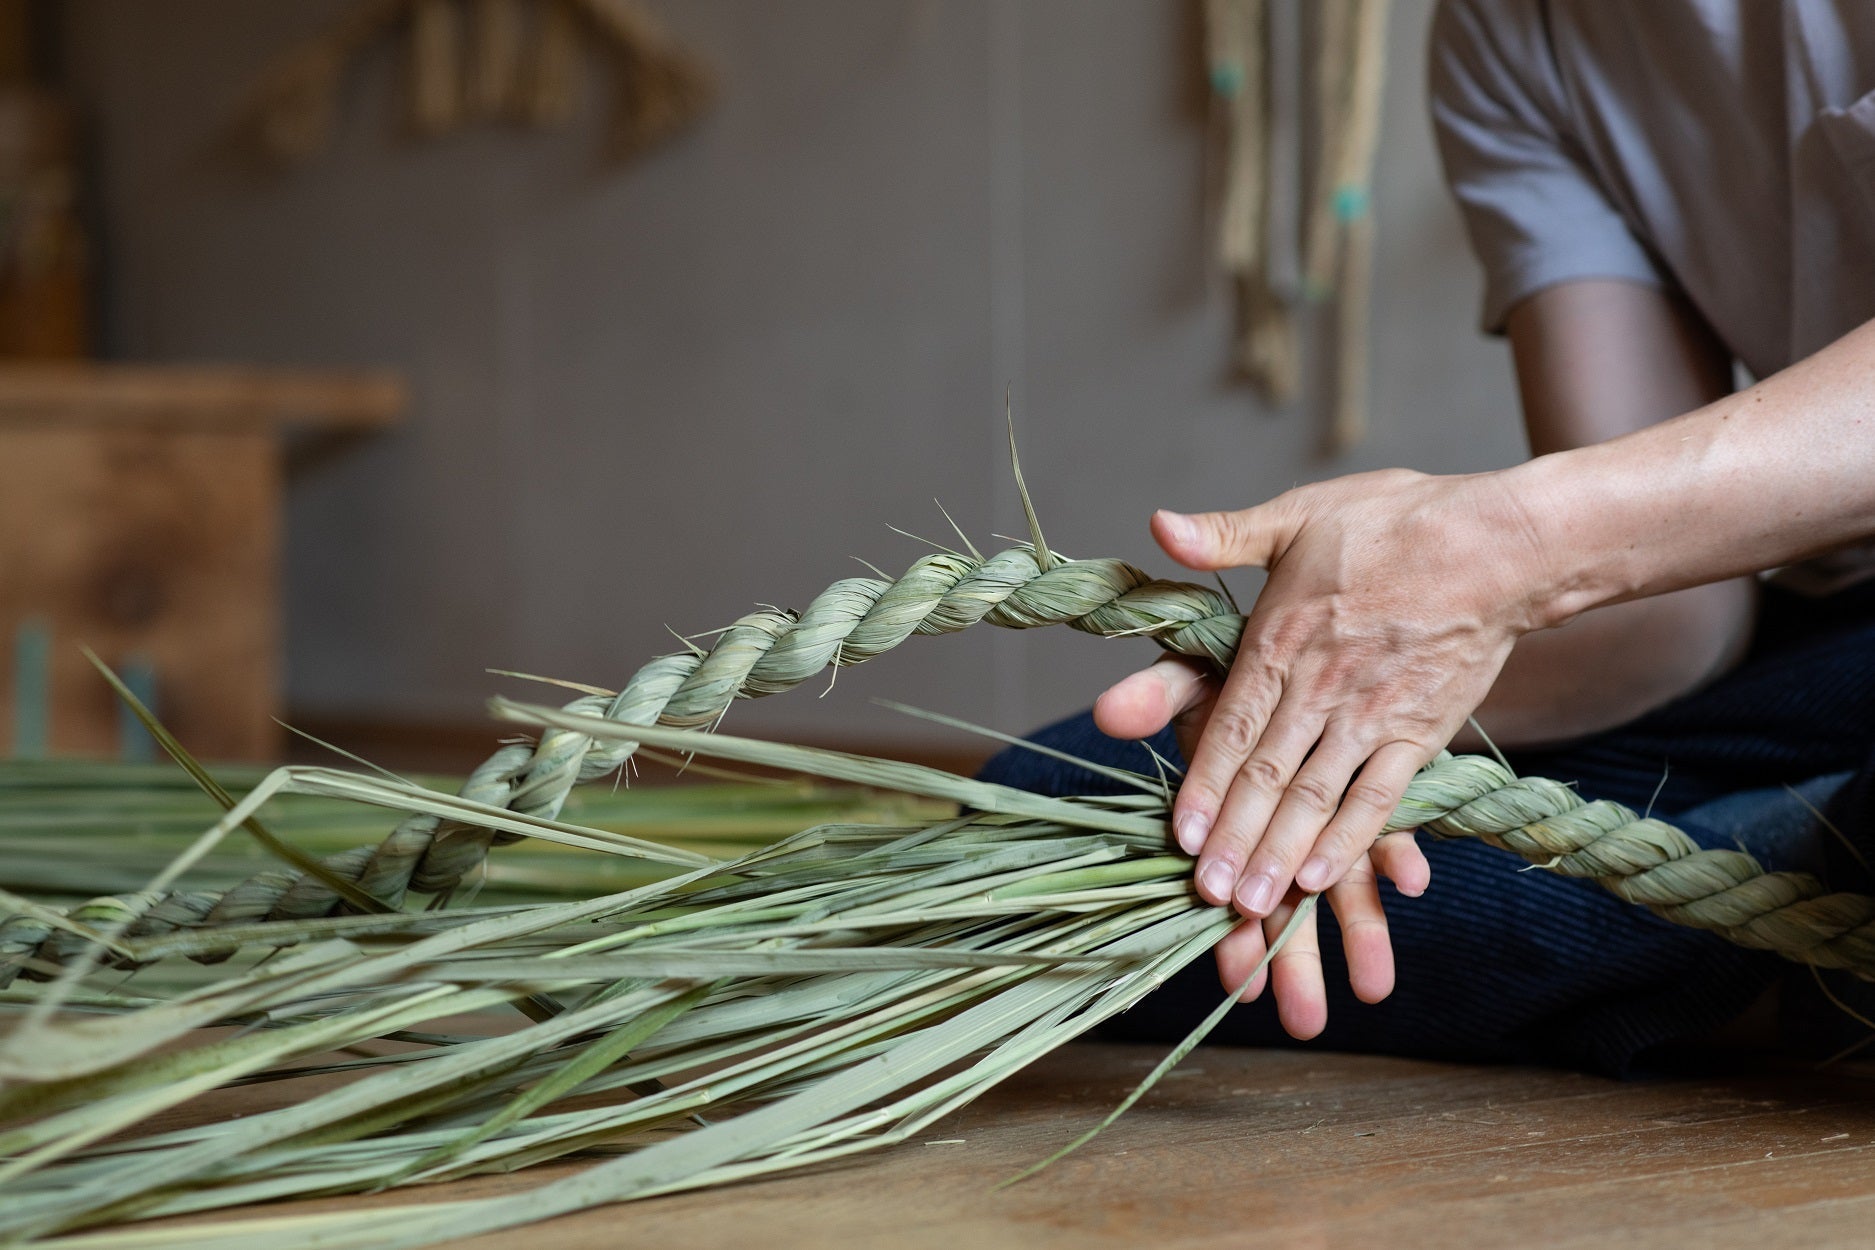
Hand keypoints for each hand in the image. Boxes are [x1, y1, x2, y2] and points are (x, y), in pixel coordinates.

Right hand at [1096, 652, 1427, 1035]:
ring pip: (1342, 885)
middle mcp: (1278, 827)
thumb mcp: (1187, 673)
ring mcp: (1327, 815)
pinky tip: (1414, 882)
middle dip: (1294, 964)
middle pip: (1285, 905)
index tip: (1237, 979)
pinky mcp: (1375, 789)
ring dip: (1360, 935)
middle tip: (1305, 1023)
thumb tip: (1109, 713)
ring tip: (1374, 990)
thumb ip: (1153, 697)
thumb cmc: (1237, 664)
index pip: (1225, 886)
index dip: (1230, 932)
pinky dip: (1397, 856)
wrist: (1317, 626)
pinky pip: (1388, 830)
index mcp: (1228, 815)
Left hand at [1097, 468, 1550, 1032]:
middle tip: (1205, 895)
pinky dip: (1349, 841)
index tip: (1179, 835)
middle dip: (1233, 839)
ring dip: (1280, 854)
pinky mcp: (1421, 734)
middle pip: (1267, 775)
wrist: (1500, 543)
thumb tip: (1161, 528)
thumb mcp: (1300, 514)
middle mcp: (1321, 686)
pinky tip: (1320, 879)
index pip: (1232, 725)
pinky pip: (1378, 799)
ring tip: (1251, 906)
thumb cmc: (1395, 523)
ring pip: (1316, 797)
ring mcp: (1373, 715)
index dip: (1204, 784)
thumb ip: (1226, 534)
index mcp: (1281, 637)